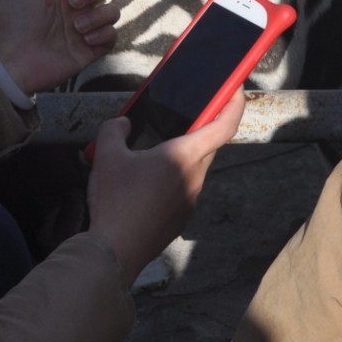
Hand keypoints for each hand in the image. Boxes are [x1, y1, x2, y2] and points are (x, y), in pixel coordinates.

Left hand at [0, 0, 118, 94]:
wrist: (12, 58)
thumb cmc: (15, 18)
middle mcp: (77, 2)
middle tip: (72, 3)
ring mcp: (86, 25)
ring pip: (113, 10)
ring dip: (97, 15)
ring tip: (76, 27)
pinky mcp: (92, 47)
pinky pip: (112, 35)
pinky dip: (102, 34)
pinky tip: (84, 40)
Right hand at [85, 93, 245, 281]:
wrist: (115, 252)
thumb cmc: (116, 201)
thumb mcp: (106, 155)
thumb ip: (114, 129)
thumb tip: (122, 124)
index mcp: (184, 156)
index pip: (224, 125)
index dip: (234, 103)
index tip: (236, 89)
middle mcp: (196, 177)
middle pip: (208, 145)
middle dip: (199, 128)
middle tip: (181, 117)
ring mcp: (191, 199)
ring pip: (194, 168)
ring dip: (180, 156)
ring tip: (149, 155)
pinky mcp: (182, 217)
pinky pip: (183, 189)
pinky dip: (171, 179)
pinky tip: (144, 184)